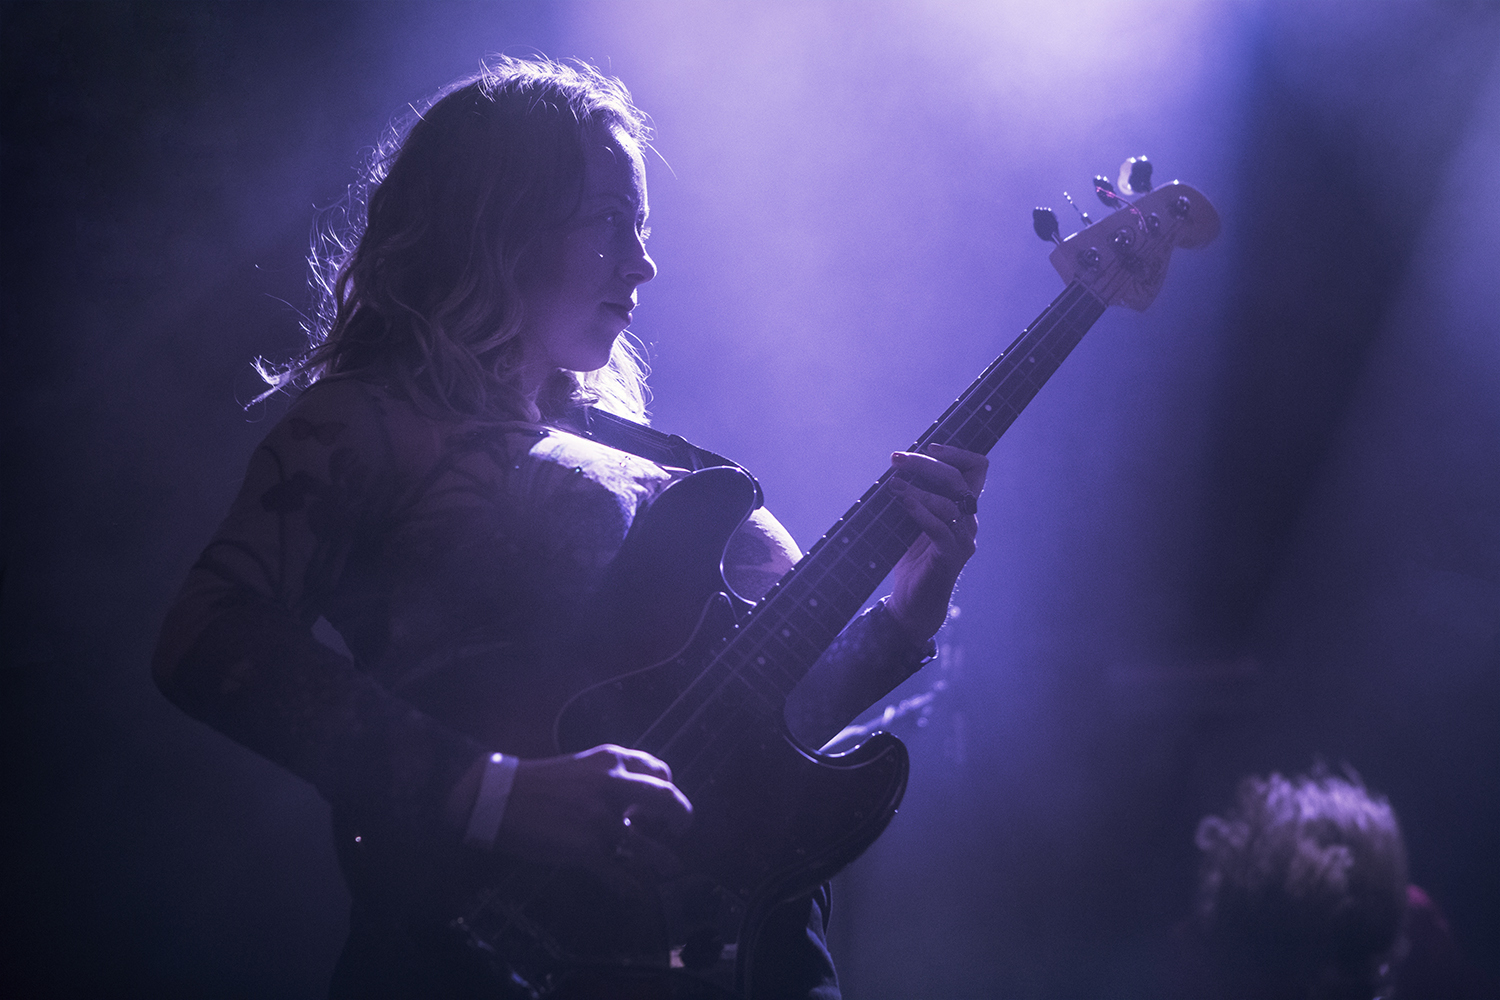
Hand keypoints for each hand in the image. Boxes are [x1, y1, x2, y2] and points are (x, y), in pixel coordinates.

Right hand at [449, 744, 692, 884]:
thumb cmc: (537, 783)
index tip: (665, 803)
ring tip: (670, 867)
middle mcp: (611, 786)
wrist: (496, 797)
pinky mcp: (585, 849)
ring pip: (646, 846)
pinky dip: (629, 886)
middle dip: (682, 817)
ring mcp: (600, 819)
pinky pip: (619, 873)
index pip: (659, 770)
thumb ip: (610, 778)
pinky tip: (634, 892)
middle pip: (667, 799)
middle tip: (681, 829)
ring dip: (662, 860)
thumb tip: (635, 803)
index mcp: (610, 760)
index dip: (668, 788)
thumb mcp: (581, 766)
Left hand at [884, 442, 987, 640]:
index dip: (957, 452)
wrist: (912, 603)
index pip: (977, 468)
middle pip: (959, 478)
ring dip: (917, 488)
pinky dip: (920, 511)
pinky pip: (940, 527)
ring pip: (949, 501)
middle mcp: (969, 520)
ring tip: (893, 485)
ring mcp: (964, 539)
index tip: (929, 446)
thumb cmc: (911, 560)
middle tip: (896, 459)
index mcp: (963, 507)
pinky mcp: (951, 556)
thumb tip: (897, 466)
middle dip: (925, 463)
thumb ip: (914, 495)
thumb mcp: (911, 520)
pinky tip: (903, 502)